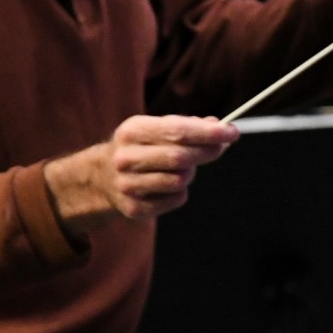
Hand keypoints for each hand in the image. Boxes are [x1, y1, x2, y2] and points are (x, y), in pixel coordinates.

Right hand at [49, 113, 237, 227]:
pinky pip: (176, 199)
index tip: (232, 131)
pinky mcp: (134, 207)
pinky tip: (167, 185)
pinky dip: (181, 191)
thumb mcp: (155, 129)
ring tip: (180, 167)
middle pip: (180, 157)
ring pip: (180, 180)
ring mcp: (128, 184)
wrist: (101, 178)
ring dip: (190, 173)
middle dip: (207, 151)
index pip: (177, 131)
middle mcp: (126, 157)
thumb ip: (186, 126)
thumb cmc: (140, 148)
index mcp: (132, 131)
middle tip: (221, 146)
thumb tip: (219, 125)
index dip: (208, 133)